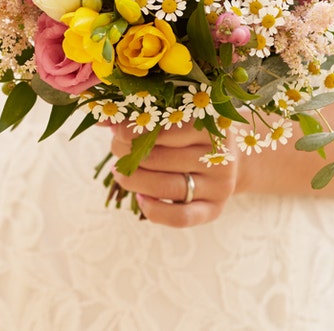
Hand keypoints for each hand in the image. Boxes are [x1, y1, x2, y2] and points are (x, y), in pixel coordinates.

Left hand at [109, 124, 240, 227]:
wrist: (231, 157)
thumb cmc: (192, 132)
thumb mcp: (176, 117)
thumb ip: (142, 116)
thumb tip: (101, 121)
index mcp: (211, 125)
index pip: (166, 128)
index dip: (134, 129)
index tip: (116, 129)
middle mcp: (219, 156)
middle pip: (161, 158)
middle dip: (129, 154)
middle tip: (116, 148)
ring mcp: (219, 186)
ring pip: (167, 186)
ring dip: (133, 180)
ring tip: (119, 172)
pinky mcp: (214, 209)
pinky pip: (181, 217)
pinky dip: (155, 210)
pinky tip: (140, 198)